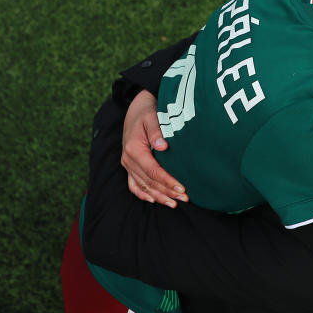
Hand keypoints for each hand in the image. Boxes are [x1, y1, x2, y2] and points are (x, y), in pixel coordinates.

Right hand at [120, 90, 187, 206]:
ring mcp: (127, 164)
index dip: (167, 181)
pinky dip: (142, 194)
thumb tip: (163, 147)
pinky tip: (154, 200)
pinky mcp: (129, 166)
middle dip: (167, 192)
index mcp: (134, 149)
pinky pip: (133, 185)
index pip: (153, 171)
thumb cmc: (146, 113)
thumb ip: (156, 131)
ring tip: (174, 203)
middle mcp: (128, 159)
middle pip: (149, 182)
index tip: (182, 188)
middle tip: (185, 198)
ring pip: (142, 186)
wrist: (135, 109)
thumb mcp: (152, 117)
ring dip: (158, 196)